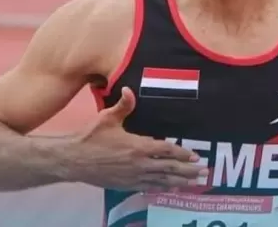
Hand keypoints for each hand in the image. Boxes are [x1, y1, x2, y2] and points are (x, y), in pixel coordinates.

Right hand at [68, 87, 206, 191]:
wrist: (73, 160)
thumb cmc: (91, 137)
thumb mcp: (107, 117)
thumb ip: (123, 104)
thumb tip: (128, 88)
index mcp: (137, 146)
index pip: (166, 150)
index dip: (182, 153)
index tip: (195, 156)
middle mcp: (139, 164)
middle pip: (169, 168)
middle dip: (188, 170)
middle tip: (204, 172)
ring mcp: (133, 176)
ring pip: (161, 180)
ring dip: (179, 182)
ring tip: (194, 184)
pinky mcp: (126, 185)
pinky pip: (149, 188)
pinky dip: (162, 188)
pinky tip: (171, 189)